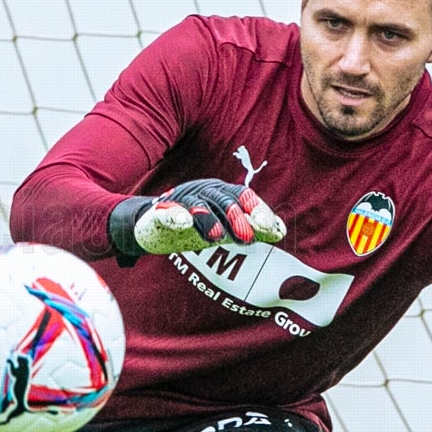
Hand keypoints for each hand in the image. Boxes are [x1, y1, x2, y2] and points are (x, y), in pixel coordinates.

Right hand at [109, 179, 285, 257]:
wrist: (150, 227)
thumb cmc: (194, 227)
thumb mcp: (224, 228)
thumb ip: (252, 229)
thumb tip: (281, 231)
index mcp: (219, 194)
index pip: (242, 196)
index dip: (256, 209)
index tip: (269, 227)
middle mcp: (201, 192)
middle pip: (222, 200)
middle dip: (236, 218)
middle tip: (247, 239)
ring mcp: (179, 202)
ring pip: (196, 205)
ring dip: (208, 219)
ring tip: (216, 237)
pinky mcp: (157, 213)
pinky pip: (166, 213)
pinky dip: (175, 216)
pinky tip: (183, 223)